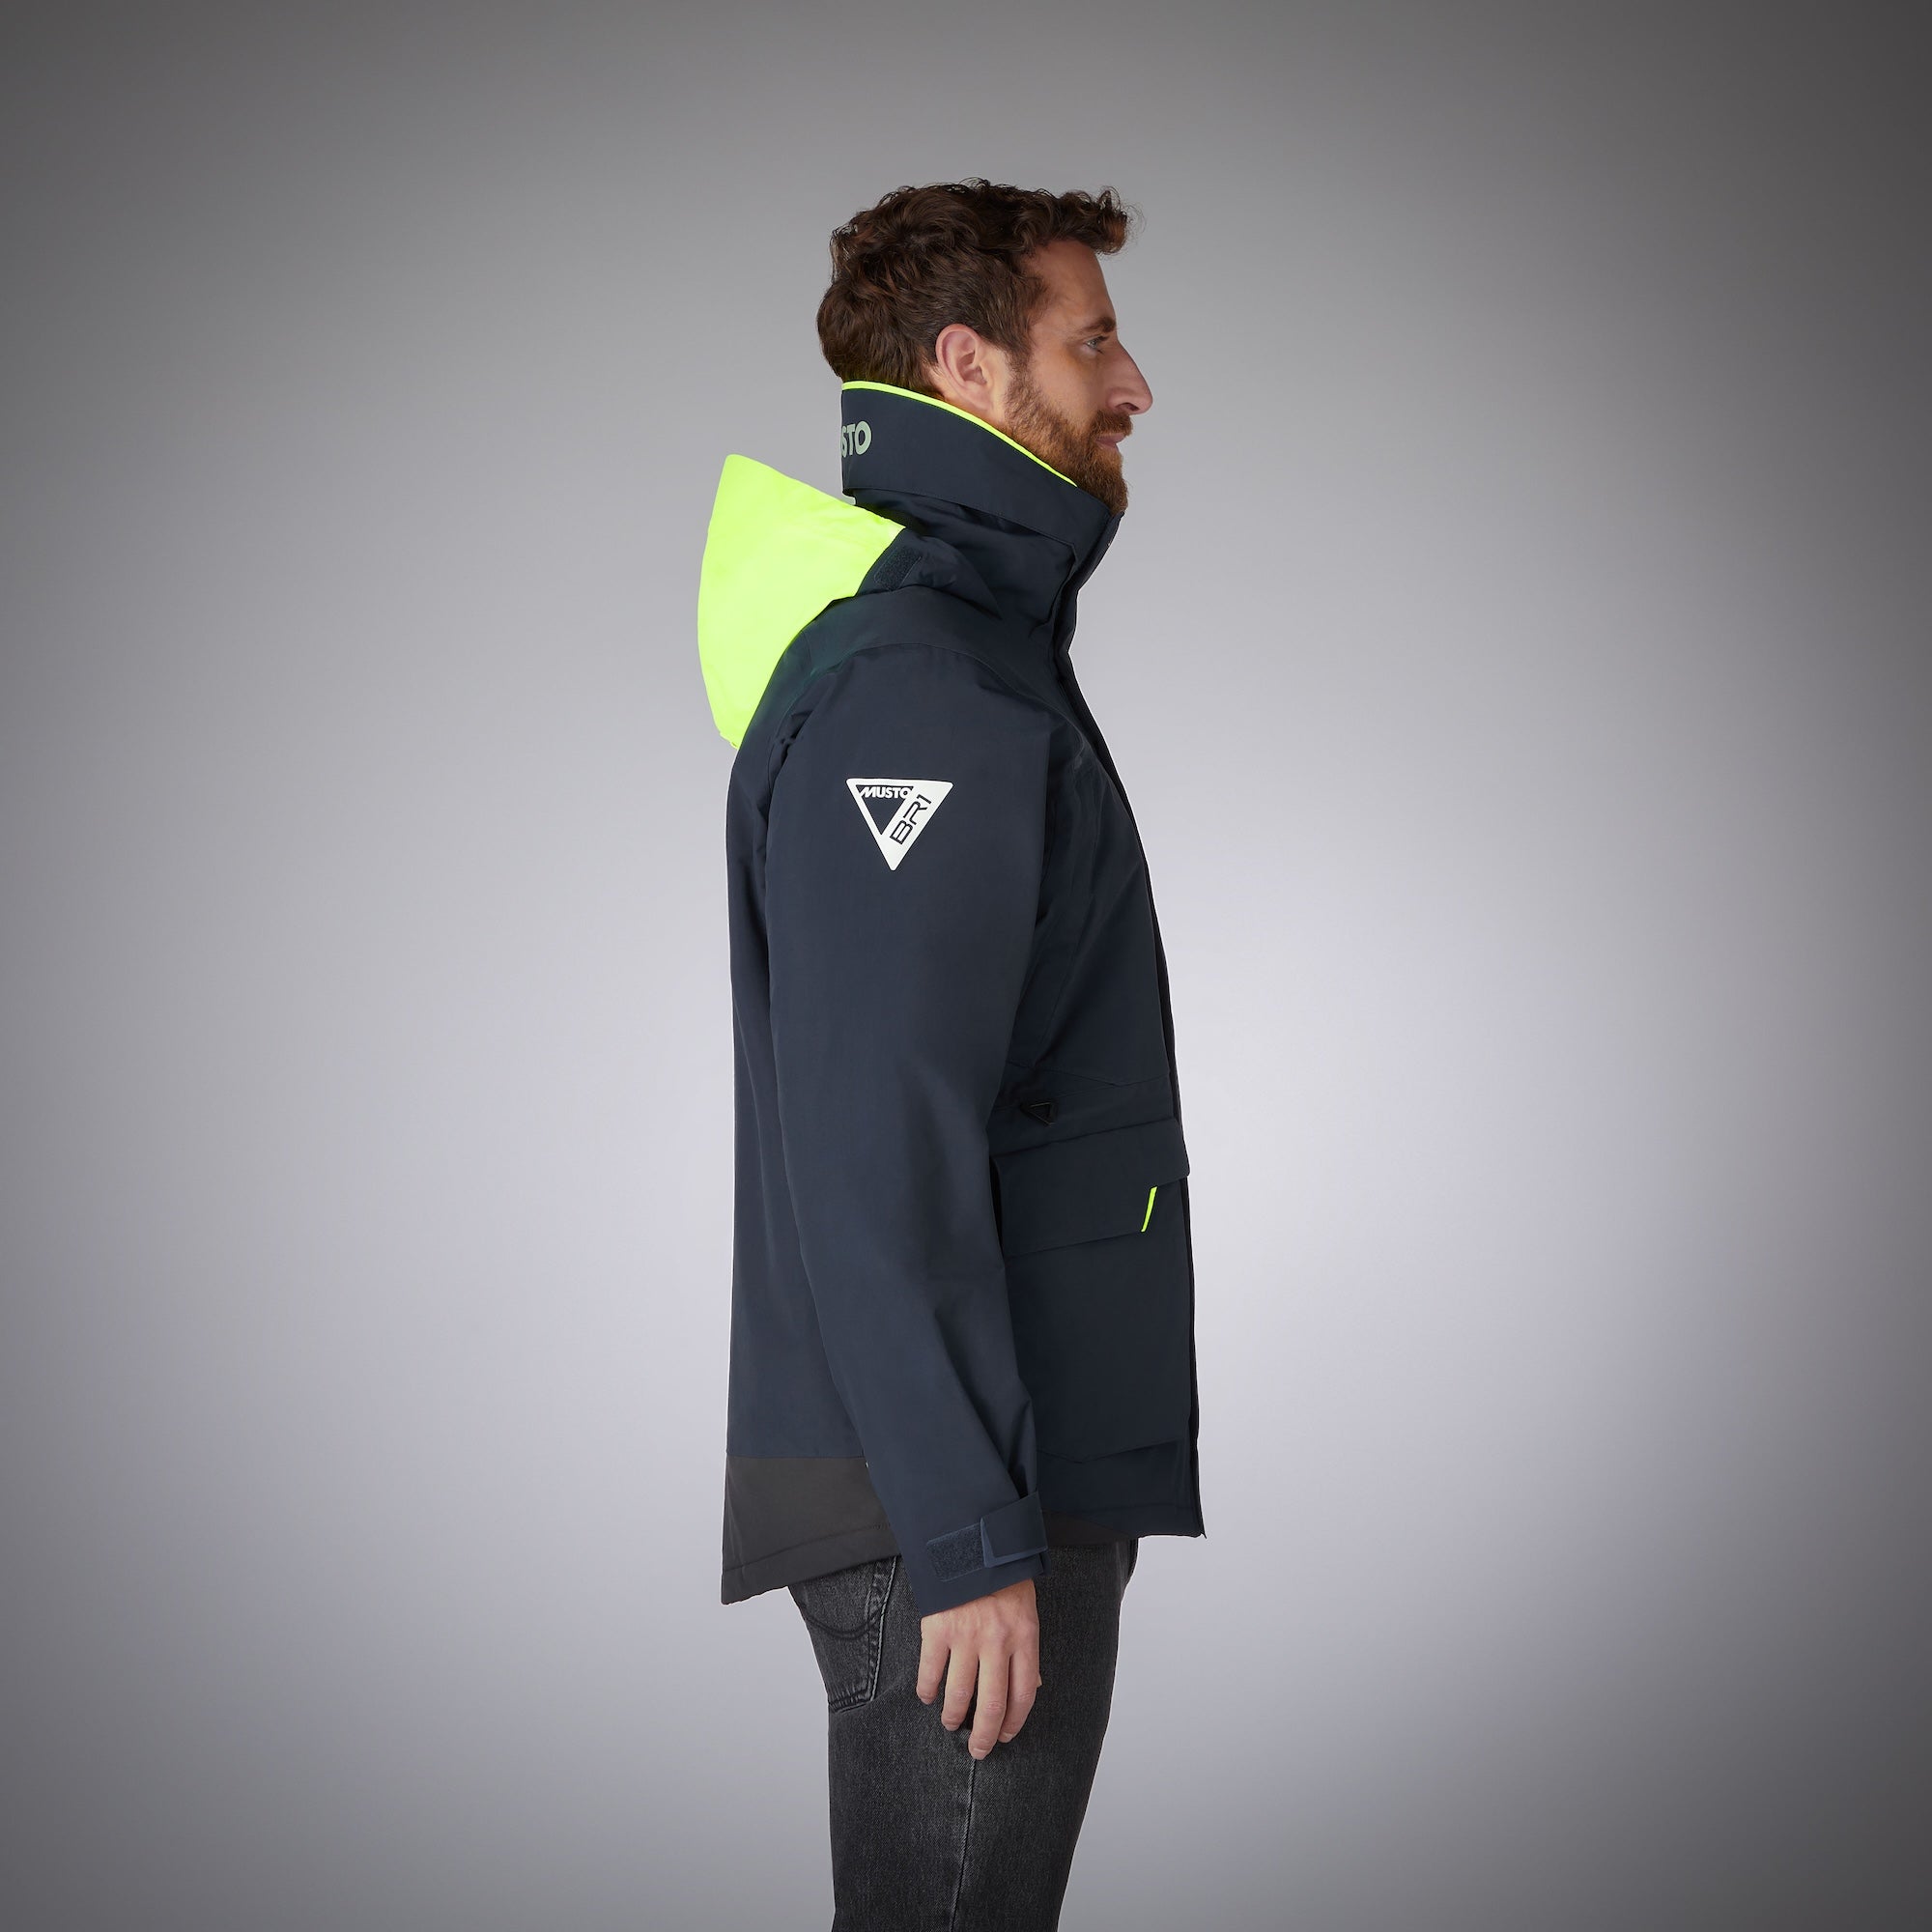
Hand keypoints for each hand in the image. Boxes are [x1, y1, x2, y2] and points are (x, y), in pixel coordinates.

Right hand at [917, 1576, 1041, 1757]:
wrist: (972, 1538)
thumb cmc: (1003, 1576)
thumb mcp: (1027, 1610)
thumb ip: (1026, 1649)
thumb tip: (1030, 1688)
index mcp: (1025, 1636)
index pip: (1024, 1694)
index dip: (1014, 1722)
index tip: (1006, 1735)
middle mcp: (997, 1641)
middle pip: (992, 1704)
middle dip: (985, 1735)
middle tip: (978, 1751)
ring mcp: (966, 1635)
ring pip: (959, 1694)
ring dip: (954, 1717)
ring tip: (952, 1725)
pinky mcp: (938, 1628)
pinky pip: (931, 1671)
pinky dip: (927, 1690)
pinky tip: (928, 1697)